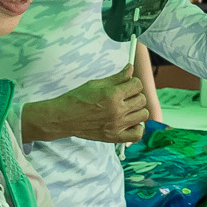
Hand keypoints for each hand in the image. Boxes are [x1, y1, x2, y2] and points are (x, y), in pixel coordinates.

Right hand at [33, 71, 152, 144]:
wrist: (63, 118)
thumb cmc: (77, 99)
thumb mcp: (96, 84)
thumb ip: (116, 78)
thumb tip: (130, 69)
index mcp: (112, 95)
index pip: (137, 85)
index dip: (133, 82)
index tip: (127, 84)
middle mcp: (117, 111)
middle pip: (141, 99)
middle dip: (135, 94)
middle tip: (126, 95)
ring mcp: (117, 125)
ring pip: (143, 115)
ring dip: (138, 109)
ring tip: (128, 108)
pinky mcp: (114, 137)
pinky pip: (137, 134)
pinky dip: (137, 127)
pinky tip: (130, 121)